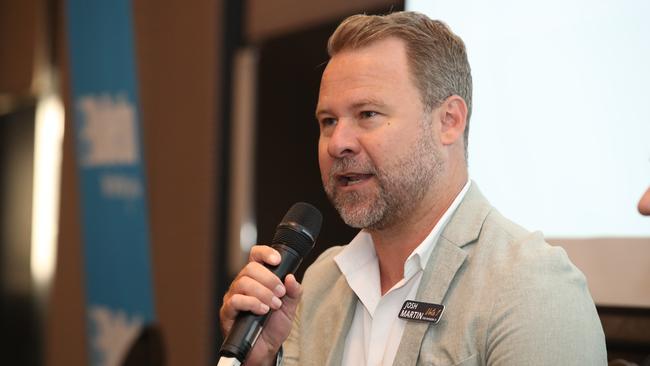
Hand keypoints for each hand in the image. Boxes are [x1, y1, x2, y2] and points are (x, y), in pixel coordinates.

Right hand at [220, 245, 301, 364]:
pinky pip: (236, 300)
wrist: (265, 350)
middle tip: (280, 293)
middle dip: (269, 279)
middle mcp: (243, 284)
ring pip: (243, 282)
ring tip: (273, 305)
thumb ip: (294, 292)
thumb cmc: (274, 326)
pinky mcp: (227, 312)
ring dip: (263, 293)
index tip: (277, 260)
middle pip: (250, 268)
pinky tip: (262, 310)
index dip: (265, 253)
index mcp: (257, 279)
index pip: (256, 256)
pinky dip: (252, 303)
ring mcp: (233, 297)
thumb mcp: (290, 308)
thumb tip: (291, 277)